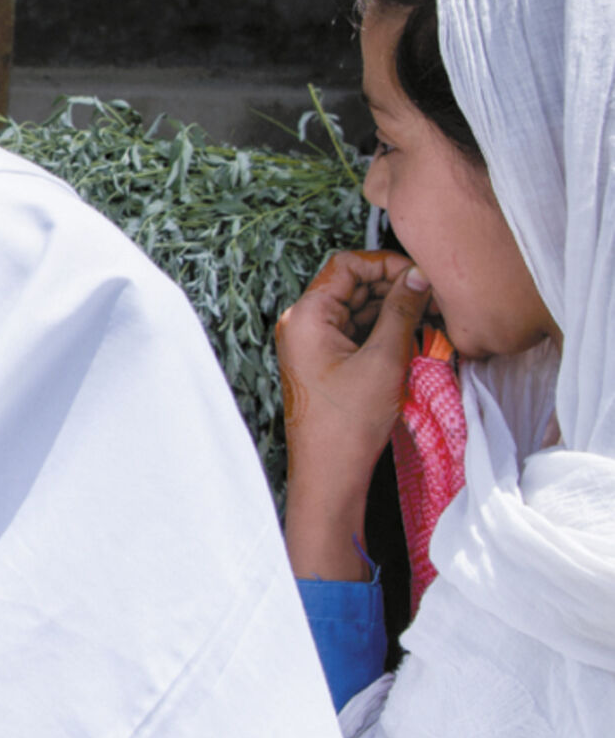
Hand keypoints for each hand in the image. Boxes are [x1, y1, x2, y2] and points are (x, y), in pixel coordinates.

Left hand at [276, 249, 432, 578]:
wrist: (329, 473)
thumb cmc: (349, 422)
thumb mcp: (384, 359)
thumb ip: (401, 311)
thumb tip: (418, 276)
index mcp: (305, 316)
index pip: (346, 265)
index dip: (386, 264)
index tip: (420, 276)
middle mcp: (301, 323)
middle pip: (351, 285)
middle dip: (394, 288)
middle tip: (435, 299)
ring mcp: (311, 343)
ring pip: (356, 309)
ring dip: (392, 309)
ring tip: (432, 318)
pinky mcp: (323, 361)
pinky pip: (355, 331)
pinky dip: (383, 330)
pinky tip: (415, 335)